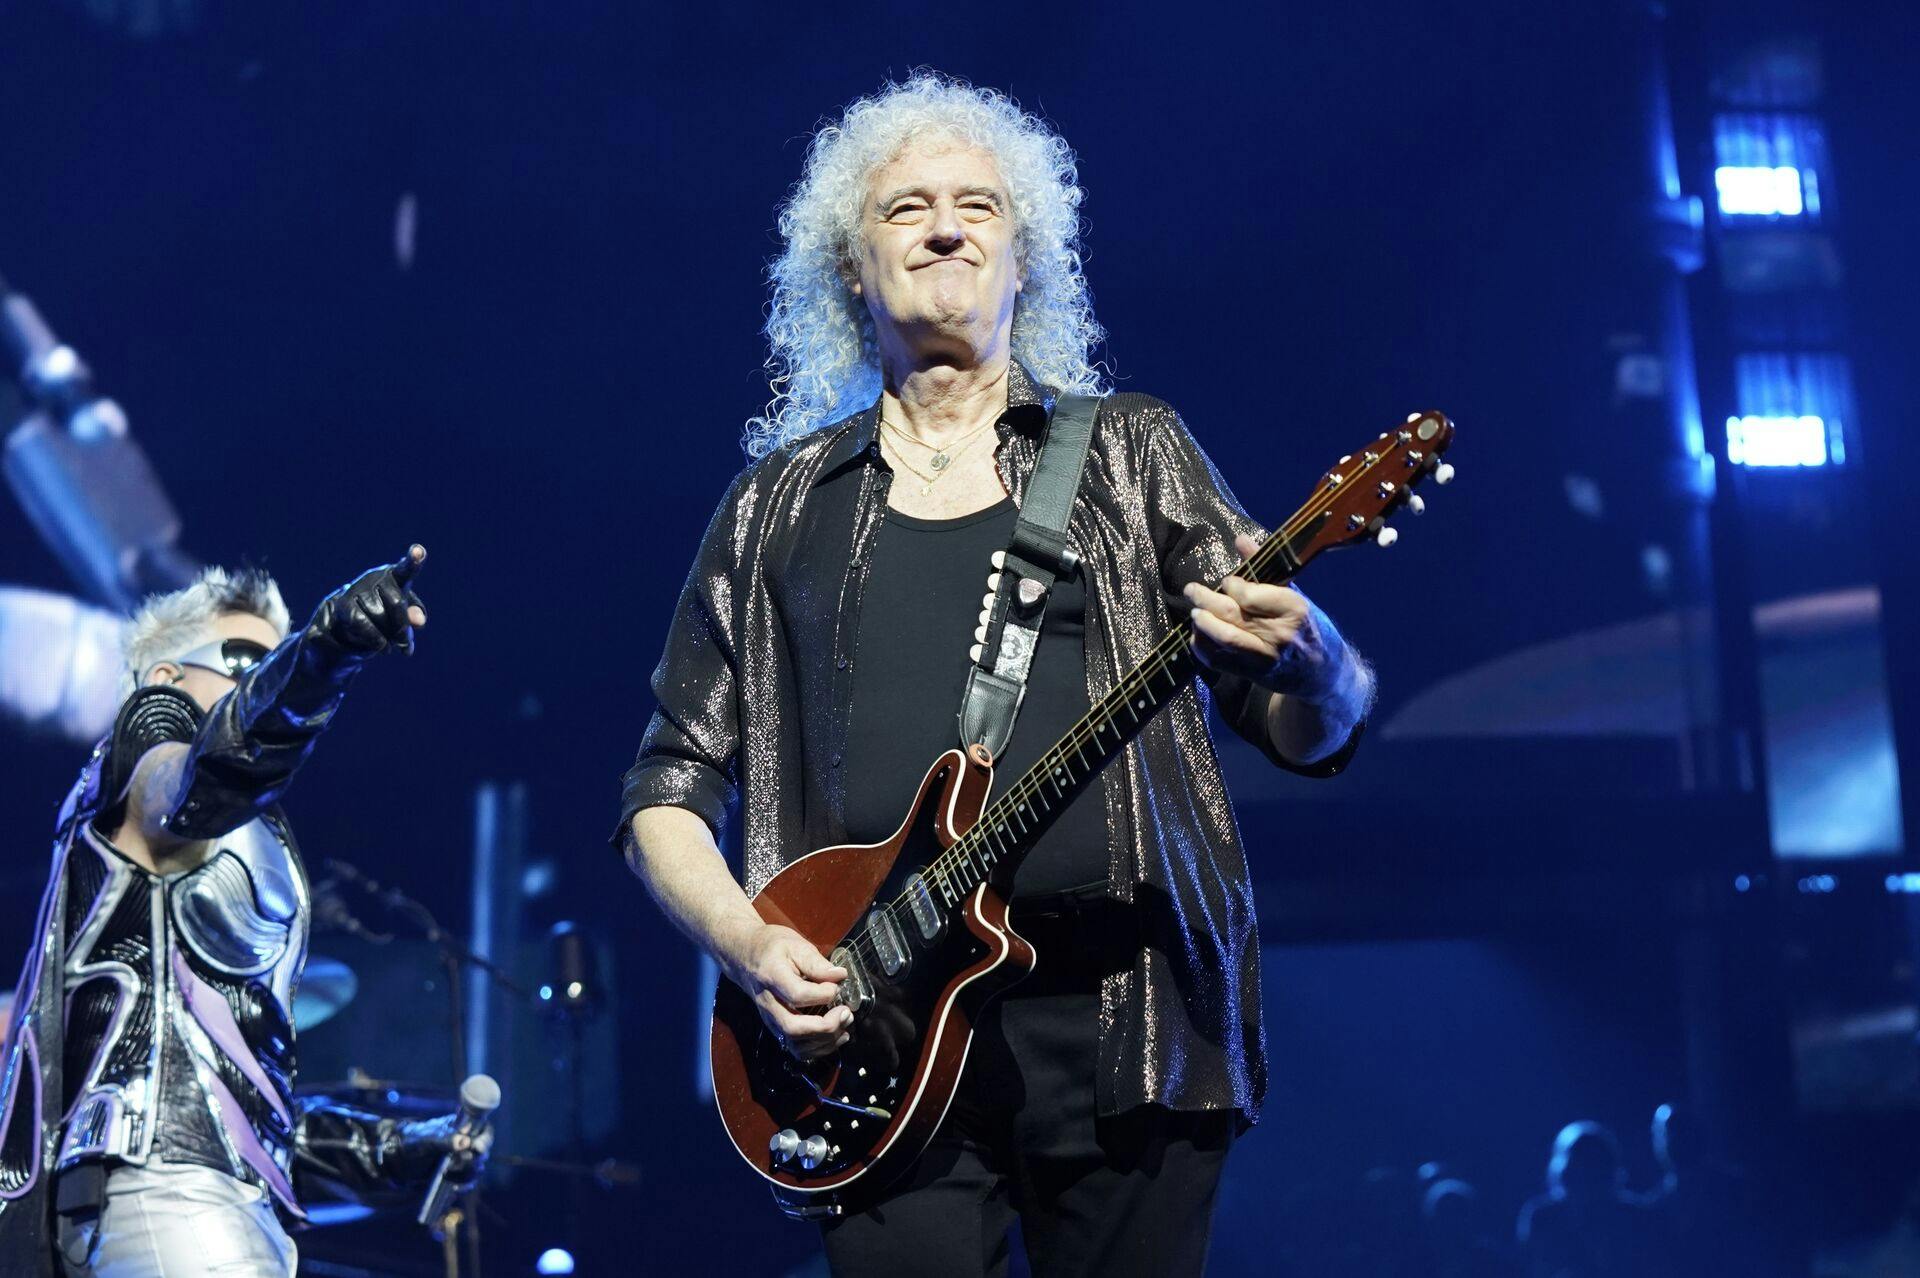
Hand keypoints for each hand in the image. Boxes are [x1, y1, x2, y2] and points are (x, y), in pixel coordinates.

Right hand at [309, 544, 428, 655]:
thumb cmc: (379, 622)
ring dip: (385, 639)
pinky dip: (370, 640)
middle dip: (403, 628)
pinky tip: (376, 646)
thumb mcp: (401, 620)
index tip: (419, 551)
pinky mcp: (335, 605)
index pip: (405, 570)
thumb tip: (419, 621)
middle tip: (404, 647)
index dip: (414, 560)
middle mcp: (372, 579)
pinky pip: (358, 624)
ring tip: (387, 648)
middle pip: (397, 603)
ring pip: (376, 616)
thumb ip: (414, 617)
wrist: (339, 635)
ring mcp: (352, 590)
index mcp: (392, 578)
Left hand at [388, 1112, 492, 1185]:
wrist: (397, 1162)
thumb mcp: (426, 1141)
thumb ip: (445, 1140)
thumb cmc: (411, 1144)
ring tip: (447, 1174)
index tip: (477, 1148)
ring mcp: (462, 1159)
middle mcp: (465, 1143)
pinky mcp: (457, 1174)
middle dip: (471, 1161)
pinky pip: (469, 1181)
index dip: (485, 1139)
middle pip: (483, 1152)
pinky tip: (453, 1187)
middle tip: (452, 1164)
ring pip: (476, 1168)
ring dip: (466, 1174)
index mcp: (461, 1127)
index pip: (484, 1130)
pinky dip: (464, 1185)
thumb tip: (465, 1142)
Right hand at [724, 923, 850, 1060]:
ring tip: (844, 1022)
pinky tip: (835, 1035)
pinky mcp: (776, 1027)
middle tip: (845, 1013)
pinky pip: (796, 1048)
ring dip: (825, 1040)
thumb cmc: (771, 948)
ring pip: (795, 1043)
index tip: (837, 985)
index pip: (797, 994)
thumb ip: (817, 963)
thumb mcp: (795, 945)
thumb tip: (840, 976)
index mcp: (772, 976)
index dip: (823, 994)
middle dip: (825, 1026)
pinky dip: (818, 1048)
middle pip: (793, 1027)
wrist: (745, 956)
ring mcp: (770, 1018)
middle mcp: (768, 1003)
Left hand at [1184, 533, 1344, 699]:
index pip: (1249, 594)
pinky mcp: (1253, 674)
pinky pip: (1218, 660)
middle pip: (1231, 614)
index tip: (1227, 581)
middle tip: (1191, 590)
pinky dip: (1202, 646)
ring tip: (1194, 612)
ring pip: (1223, 638)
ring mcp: (1265, 657)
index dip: (1231, 585)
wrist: (1320, 673)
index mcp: (1293, 609)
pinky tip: (1199, 634)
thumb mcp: (1293, 593)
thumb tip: (1240, 539)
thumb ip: (1264, 566)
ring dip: (1202, 623)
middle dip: (1204, 599)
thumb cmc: (1306, 626)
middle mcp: (1279, 634)